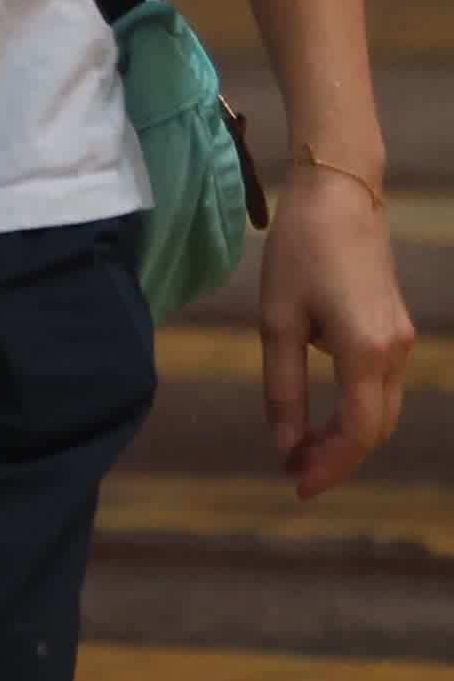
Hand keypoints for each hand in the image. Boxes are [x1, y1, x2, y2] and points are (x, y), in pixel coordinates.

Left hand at [255, 153, 411, 497]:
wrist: (340, 195)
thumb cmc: (300, 252)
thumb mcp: (277, 321)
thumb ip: (283, 386)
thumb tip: (284, 442)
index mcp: (367, 353)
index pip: (357, 432)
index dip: (330, 465)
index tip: (295, 485)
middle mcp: (396, 353)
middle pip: (375, 428)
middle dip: (337, 457)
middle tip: (293, 472)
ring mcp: (403, 341)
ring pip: (382, 410)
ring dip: (347, 436)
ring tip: (301, 449)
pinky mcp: (397, 329)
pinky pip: (382, 387)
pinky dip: (356, 409)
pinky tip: (321, 414)